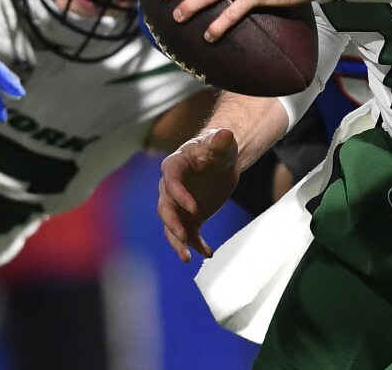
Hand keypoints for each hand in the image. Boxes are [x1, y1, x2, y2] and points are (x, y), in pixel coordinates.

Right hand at [158, 128, 240, 261]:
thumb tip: (225, 134)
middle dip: (172, 224)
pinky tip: (208, 253)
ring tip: (188, 258)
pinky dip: (196, 244)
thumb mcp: (222, 144)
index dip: (180, 196)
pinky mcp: (190, 217)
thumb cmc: (218, 148)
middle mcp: (170, 188)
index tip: (195, 209)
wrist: (222, 161)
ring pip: (172, 226)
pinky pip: (189, 234)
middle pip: (165, 208)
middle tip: (183, 236)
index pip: (171, 182)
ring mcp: (179, 205)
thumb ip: (221, 142)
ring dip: (178, 242)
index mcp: (174, 166)